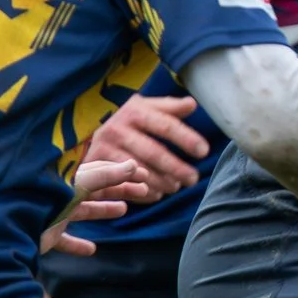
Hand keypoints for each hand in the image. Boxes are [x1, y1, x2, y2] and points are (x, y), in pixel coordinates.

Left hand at [42, 158, 152, 256]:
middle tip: (144, 192)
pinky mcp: (47, 234)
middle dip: (120, 189)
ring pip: (84, 211)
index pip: (100, 170)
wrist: (12, 227)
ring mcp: (54, 213)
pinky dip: (78, 244)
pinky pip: (66, 240)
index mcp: (69, 178)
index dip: (122, 171)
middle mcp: (62, 193)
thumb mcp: (79, 184)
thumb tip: (133, 165)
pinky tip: (92, 250)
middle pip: (95, 189)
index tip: (144, 176)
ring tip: (122, 210)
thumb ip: (106, 176)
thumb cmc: (45, 200)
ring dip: (104, 210)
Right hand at [89, 94, 211, 198]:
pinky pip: (122, 183)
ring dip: (161, 182)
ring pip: (138, 170)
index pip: (165, 126)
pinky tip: (156, 194)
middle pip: (153, 152)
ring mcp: (103, 148)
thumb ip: (170, 108)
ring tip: (175, 187)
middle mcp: (116, 128)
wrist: (93, 132)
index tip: (204, 152)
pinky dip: (142, 192)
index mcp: (134, 111)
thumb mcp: (148, 108)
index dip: (186, 139)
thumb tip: (192, 104)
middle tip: (193, 179)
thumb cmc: (131, 121)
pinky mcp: (96, 166)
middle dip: (176, 168)